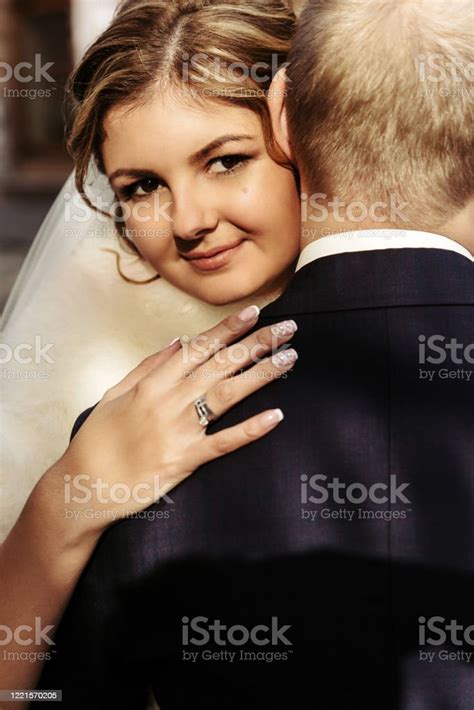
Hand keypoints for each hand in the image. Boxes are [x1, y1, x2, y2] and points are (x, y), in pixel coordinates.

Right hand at [53, 305, 297, 533]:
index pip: (199, 347)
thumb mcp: (115, 393)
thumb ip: (147, 366)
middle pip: (221, 364)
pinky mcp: (186, 460)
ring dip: (262, 374)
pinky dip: (250, 429)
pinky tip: (276, 416)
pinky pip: (224, 442)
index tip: (255, 312)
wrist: (85, 485)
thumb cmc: (98, 439)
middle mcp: (170, 400)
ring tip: (290, 358)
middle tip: (288, 327)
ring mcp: (180, 430)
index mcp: (153, 382)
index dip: (229, 328)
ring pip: (228, 394)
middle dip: (257, 342)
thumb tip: (178, 342)